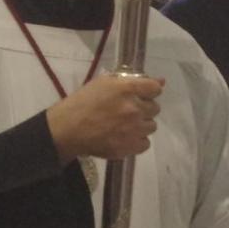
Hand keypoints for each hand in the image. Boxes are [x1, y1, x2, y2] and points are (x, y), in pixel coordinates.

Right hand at [47, 75, 163, 162]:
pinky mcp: (129, 147)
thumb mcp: (104, 82)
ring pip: (151, 126)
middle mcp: (134, 109)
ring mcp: (133, 130)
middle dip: (143, 108)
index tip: (141, 95)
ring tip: (124, 125)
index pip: (155, 88)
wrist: (68, 130)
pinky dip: (137, 140)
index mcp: (127, 89)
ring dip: (141, 124)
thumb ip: (132, 80)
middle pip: (155, 108)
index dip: (149, 91)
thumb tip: (160, 82)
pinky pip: (146, 143)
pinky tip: (124, 137)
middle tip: (128, 111)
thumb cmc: (83, 102)